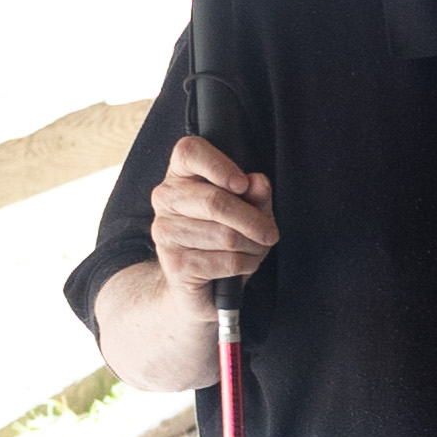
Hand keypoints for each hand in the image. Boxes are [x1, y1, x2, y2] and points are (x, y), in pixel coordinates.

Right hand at [148, 131, 275, 298]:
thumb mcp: (248, 211)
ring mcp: (165, 232)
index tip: (242, 184)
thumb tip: (257, 182)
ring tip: (255, 249)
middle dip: (253, 220)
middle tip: (270, 233)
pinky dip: (247, 264)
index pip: (189, 151)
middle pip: (214, 201)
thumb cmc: (224, 239)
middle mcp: (166, 199)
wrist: (197, 285)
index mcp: (180, 175)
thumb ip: (256, 194)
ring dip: (253, 246)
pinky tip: (245, 264)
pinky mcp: (175, 264)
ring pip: (225, 236)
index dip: (218, 164)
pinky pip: (226, 262)